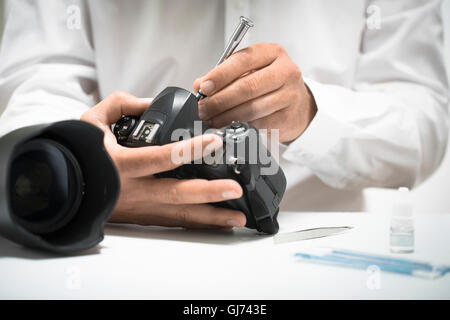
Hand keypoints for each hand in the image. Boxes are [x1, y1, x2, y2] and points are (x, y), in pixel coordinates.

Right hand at [81, 91, 245, 228]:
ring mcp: (140, 208)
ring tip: (237, 216)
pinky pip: (174, 222)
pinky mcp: (143, 217)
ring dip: (209, 216)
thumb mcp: (91, 122)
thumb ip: (121, 104)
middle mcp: (133, 190)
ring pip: (179, 215)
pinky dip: (198, 223)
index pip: (159, 157)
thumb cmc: (77, 155)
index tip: (214, 141)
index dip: (188, 150)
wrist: (62, 189)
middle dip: (207, 192)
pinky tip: (218, 223)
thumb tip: (150, 102)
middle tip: (235, 188)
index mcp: (121, 164)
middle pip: (175, 194)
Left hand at [194, 42, 316, 142]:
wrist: (297, 106)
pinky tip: (227, 127)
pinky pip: (259, 124)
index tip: (203, 88)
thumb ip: (224, 76)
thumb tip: (199, 86)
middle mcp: (285, 71)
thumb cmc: (269, 85)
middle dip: (220, 100)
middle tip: (203, 109)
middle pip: (247, 86)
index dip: (220, 75)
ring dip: (226, 117)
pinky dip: (239, 127)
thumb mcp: (249, 71)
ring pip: (252, 108)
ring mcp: (289, 94)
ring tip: (212, 120)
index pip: (243, 60)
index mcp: (272, 53)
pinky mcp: (288, 117)